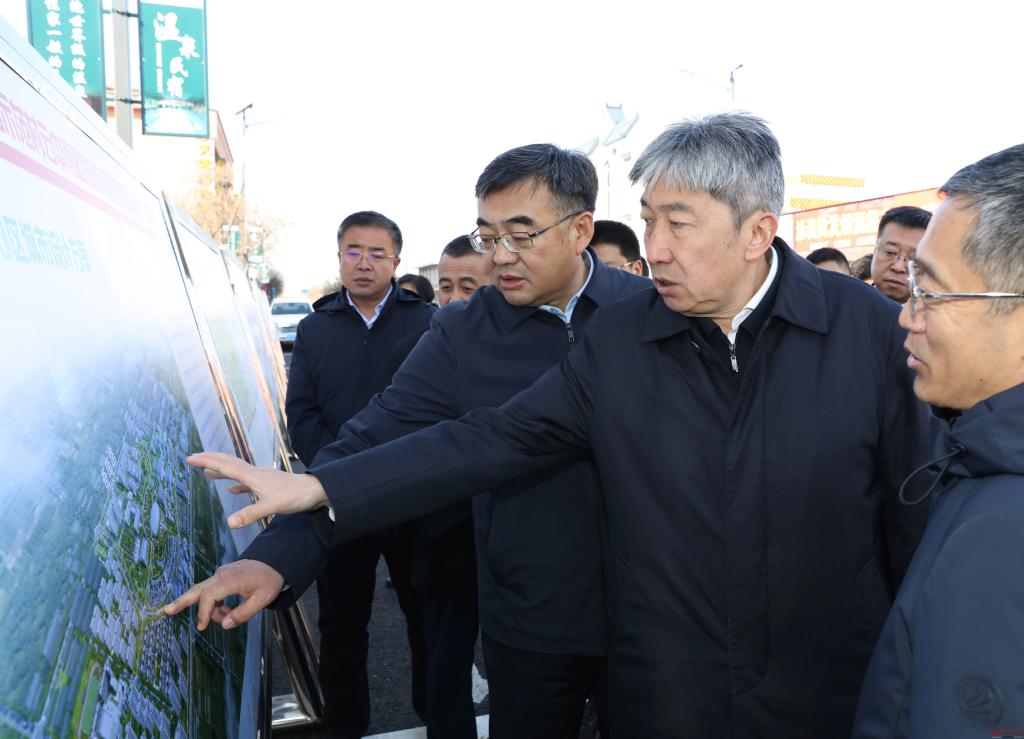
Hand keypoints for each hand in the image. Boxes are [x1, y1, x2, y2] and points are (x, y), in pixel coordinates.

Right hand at [163, 559, 284, 629]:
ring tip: (227, 616)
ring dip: (210, 609)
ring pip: (205, 593)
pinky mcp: (222, 576)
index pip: (209, 596)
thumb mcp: (262, 600)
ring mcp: (221, 574)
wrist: (275, 562)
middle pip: (197, 589)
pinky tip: (226, 611)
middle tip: (167, 610)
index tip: (202, 627)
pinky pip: (212, 591)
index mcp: (231, 579)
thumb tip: (224, 625)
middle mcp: (222, 574)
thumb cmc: (269, 580)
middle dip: (182, 601)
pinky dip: (214, 603)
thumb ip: (243, 614)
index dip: (203, 613)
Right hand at [186, 451, 328, 527]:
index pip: (225, 466)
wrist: (315, 491)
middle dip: (210, 460)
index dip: (207, 462)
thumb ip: (250, 514)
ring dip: (222, 470)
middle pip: (229, 463)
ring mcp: (262, 478)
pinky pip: (247, 482)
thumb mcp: (272, 507)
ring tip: (207, 472)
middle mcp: (256, 474)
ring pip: (237, 471)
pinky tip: (233, 489)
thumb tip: (229, 522)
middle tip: (193, 458)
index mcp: (253, 476)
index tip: (190, 458)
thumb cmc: (295, 497)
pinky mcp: (269, 485)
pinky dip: (237, 484)